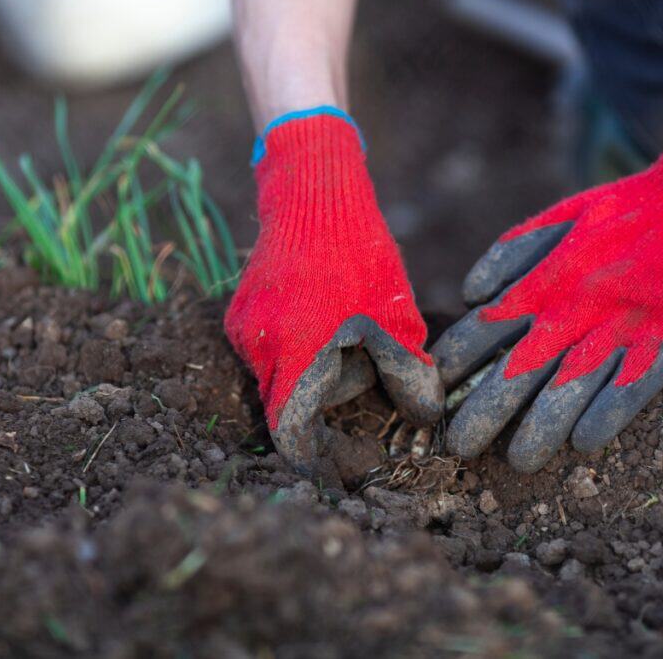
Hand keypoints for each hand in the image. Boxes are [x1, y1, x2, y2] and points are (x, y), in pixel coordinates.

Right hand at [226, 109, 442, 478]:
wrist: (314, 196)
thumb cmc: (361, 256)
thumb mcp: (397, 320)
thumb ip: (407, 376)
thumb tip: (422, 420)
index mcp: (296, 355)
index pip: (292, 434)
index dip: (315, 457)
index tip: (339, 466)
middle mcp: (260, 349)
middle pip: (285, 408)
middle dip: (319, 413)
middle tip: (356, 398)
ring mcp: (244, 332)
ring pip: (275, 381)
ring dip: (308, 379)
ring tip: (344, 349)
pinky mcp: (240, 315)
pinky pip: (267, 353)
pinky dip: (295, 354)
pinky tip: (323, 326)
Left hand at [432, 89, 662, 472]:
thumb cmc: (620, 212)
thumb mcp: (556, 217)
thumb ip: (510, 254)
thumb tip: (471, 295)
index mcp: (544, 280)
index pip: (483, 330)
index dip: (455, 367)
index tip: (435, 395)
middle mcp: (574, 308)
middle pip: (517, 371)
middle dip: (483, 414)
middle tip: (458, 448)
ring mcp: (618, 328)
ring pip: (568, 390)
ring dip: (539, 430)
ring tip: (517, 461)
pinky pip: (630, 388)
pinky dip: (605, 416)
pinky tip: (583, 443)